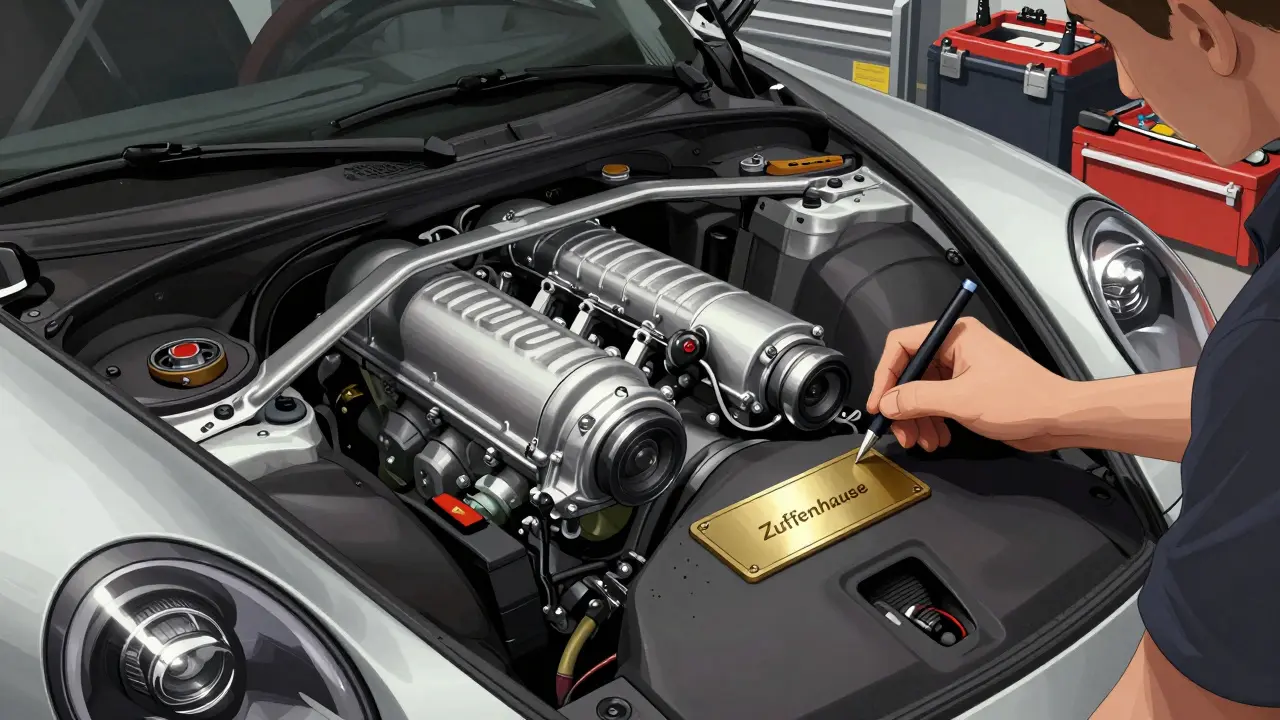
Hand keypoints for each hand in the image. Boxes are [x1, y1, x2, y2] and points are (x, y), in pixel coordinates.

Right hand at [865, 317, 1072, 451]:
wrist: (1059, 418)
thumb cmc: (1020, 400)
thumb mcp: (960, 400)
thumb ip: (917, 399)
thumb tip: (886, 404)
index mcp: (954, 336)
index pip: (901, 345)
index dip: (884, 375)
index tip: (878, 404)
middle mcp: (955, 347)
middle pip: (910, 372)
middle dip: (902, 405)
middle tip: (900, 432)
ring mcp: (962, 369)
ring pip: (922, 392)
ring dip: (917, 419)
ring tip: (921, 442)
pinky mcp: (969, 389)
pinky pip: (938, 402)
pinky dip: (932, 421)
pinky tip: (937, 439)